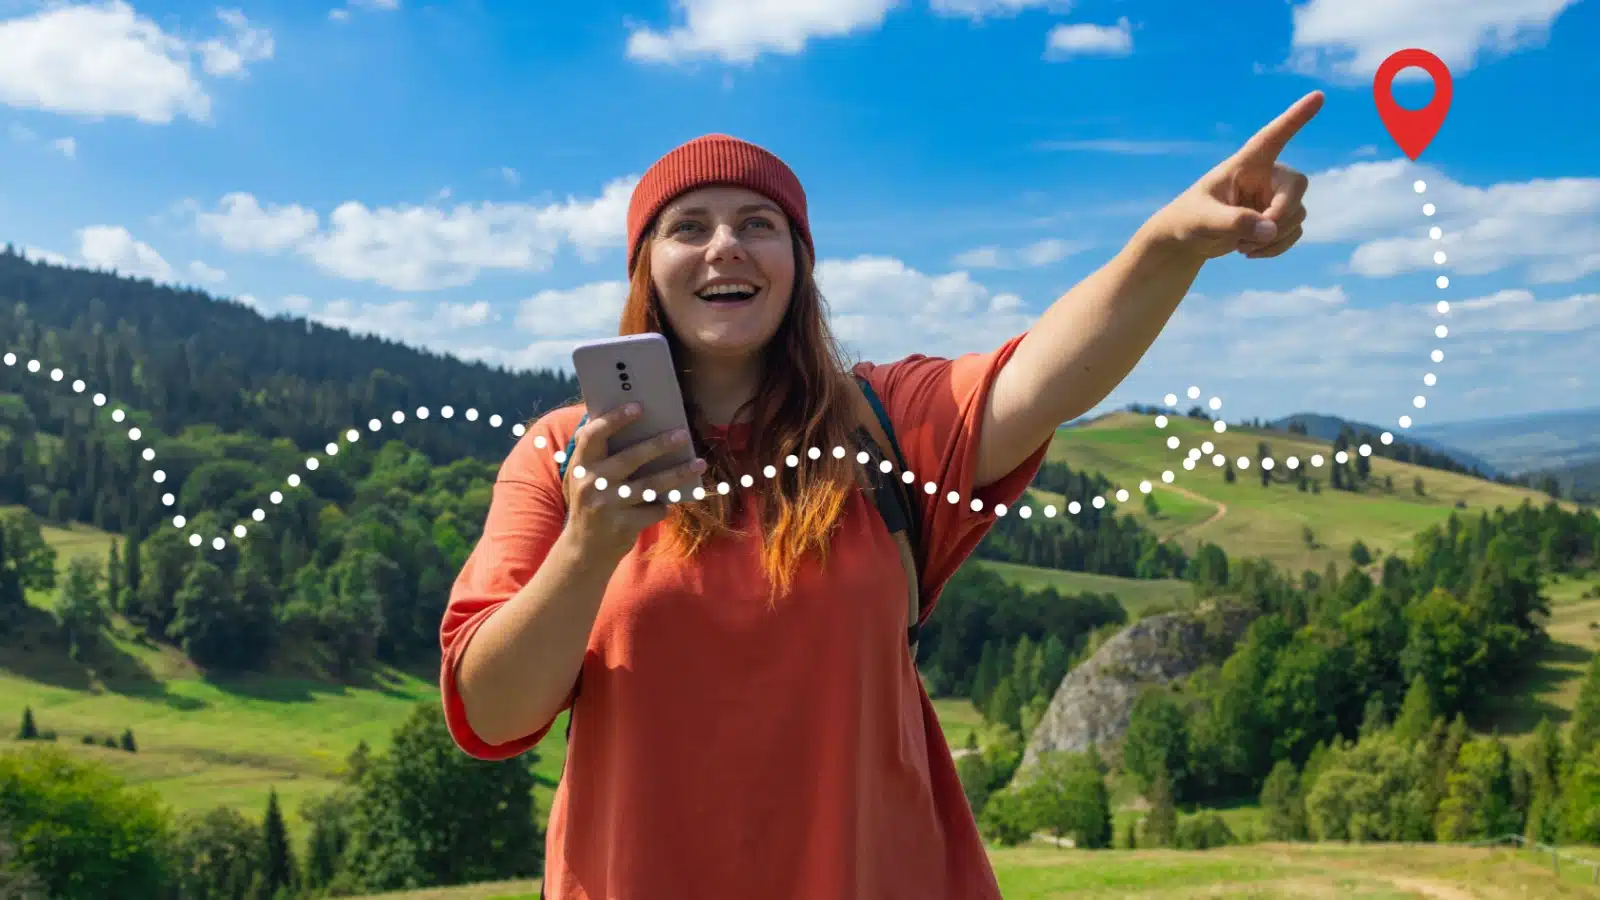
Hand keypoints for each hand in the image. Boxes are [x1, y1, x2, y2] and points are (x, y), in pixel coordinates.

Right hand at [559, 404, 706, 561]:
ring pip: (651, 485)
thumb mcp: (586, 478)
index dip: (614, 419)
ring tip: (700, 463)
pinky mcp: (623, 526)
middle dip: (660, 444)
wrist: (584, 550)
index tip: (638, 407)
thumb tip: (634, 421)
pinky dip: (663, 505)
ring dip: (678, 473)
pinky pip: (654, 509)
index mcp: (581, 466)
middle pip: (631, 458)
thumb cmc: (592, 502)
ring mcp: (607, 506)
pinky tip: (670, 501)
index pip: (592, 435)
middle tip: (683, 434)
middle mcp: (591, 484)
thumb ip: (600, 454)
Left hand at [1146, 91, 1322, 262]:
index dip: (1295, 118)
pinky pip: (1294, 232)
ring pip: (1298, 214)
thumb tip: (1270, 229)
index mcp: (1245, 164)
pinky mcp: (1276, 218)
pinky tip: (1251, 252)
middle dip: (1282, 214)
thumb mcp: (1204, 220)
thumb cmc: (1188, 219)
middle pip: (1297, 186)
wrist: (1186, 239)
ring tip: (1241, 246)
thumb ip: (1235, 223)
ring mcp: (1273, 198)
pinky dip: (1276, 247)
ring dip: (1274, 237)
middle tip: (1256, 236)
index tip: (1318, 96)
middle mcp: (1265, 176)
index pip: (1273, 136)